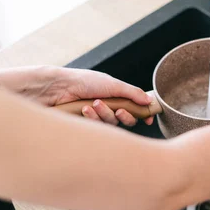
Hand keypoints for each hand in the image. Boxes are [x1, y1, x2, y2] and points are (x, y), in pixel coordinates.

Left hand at [0, 66, 153, 126]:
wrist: (59, 88)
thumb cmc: (84, 82)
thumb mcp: (113, 84)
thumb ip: (133, 93)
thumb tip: (150, 101)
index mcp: (117, 97)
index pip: (135, 108)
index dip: (143, 115)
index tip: (149, 118)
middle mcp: (109, 108)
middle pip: (126, 120)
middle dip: (125, 116)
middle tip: (119, 110)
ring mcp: (97, 118)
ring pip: (112, 124)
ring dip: (105, 114)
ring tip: (94, 103)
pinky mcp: (87, 126)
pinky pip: (98, 128)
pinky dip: (93, 118)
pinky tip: (85, 109)